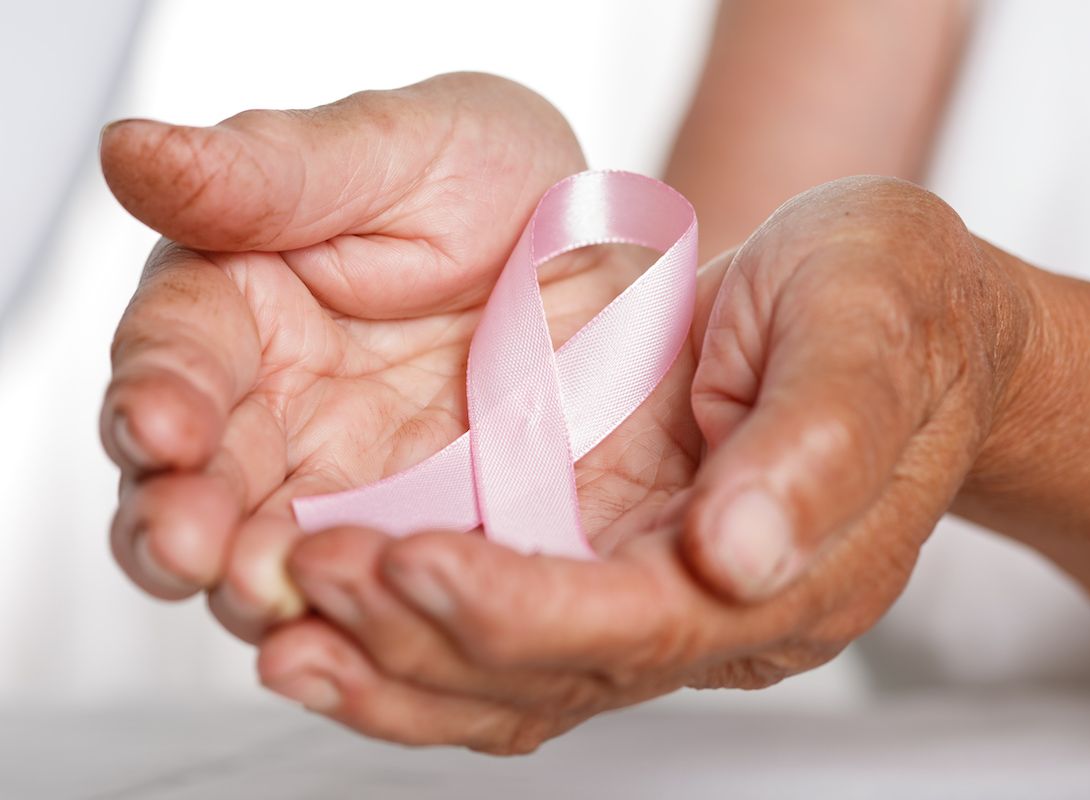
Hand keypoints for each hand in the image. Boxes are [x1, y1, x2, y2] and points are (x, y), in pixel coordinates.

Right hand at [100, 73, 702, 639]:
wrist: (603, 251)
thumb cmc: (491, 178)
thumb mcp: (395, 153)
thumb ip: (269, 174)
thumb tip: (133, 150)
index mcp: (241, 306)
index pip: (174, 356)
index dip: (159, 393)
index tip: (161, 423)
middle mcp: (272, 411)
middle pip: (195, 485)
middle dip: (182, 523)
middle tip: (192, 545)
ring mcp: (345, 486)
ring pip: (270, 555)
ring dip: (256, 585)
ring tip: (266, 589)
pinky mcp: (418, 537)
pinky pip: (379, 591)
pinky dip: (359, 620)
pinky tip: (353, 632)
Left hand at [259, 177, 1035, 752]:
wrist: (895, 313)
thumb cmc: (893, 304)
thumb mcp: (869, 327)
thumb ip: (818, 440)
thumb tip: (740, 554)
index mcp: (797, 567)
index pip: (644, 624)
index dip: (524, 610)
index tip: (413, 563)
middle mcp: (720, 609)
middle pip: (561, 673)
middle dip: (428, 641)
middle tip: (306, 585)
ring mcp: (661, 591)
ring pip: (518, 675)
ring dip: (398, 662)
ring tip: (283, 622)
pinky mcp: (614, 561)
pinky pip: (508, 631)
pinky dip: (417, 635)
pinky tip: (335, 615)